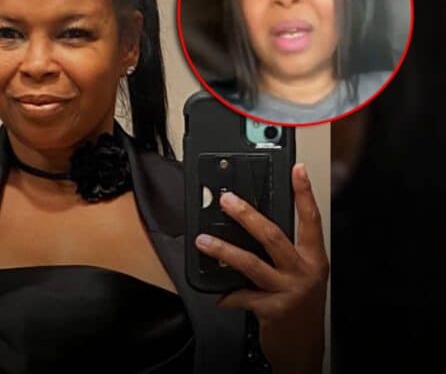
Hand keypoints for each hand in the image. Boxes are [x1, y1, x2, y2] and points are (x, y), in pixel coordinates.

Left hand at [194, 164, 328, 373]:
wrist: (303, 347)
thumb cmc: (298, 305)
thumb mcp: (299, 275)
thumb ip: (283, 253)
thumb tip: (250, 226)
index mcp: (314, 258)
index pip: (310, 219)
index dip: (304, 193)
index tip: (297, 170)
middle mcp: (304, 271)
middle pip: (273, 236)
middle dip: (247, 216)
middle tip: (226, 201)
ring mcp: (289, 291)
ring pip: (252, 264)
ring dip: (224, 250)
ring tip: (203, 241)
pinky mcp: (273, 310)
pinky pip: (243, 296)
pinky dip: (228, 295)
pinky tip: (219, 294)